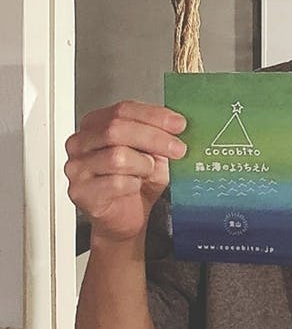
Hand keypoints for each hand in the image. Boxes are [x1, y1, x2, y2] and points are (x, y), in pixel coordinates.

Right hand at [65, 101, 186, 242]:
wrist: (125, 219)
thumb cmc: (135, 183)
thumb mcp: (152, 153)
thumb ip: (158, 135)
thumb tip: (178, 124)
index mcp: (95, 125)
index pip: (123, 109)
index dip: (154, 115)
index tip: (178, 124)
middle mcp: (80, 143)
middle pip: (116, 129)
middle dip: (154, 137)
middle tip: (178, 148)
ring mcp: (76, 167)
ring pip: (117, 156)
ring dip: (144, 164)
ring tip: (149, 172)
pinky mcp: (80, 192)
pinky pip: (115, 183)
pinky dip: (134, 184)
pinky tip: (135, 186)